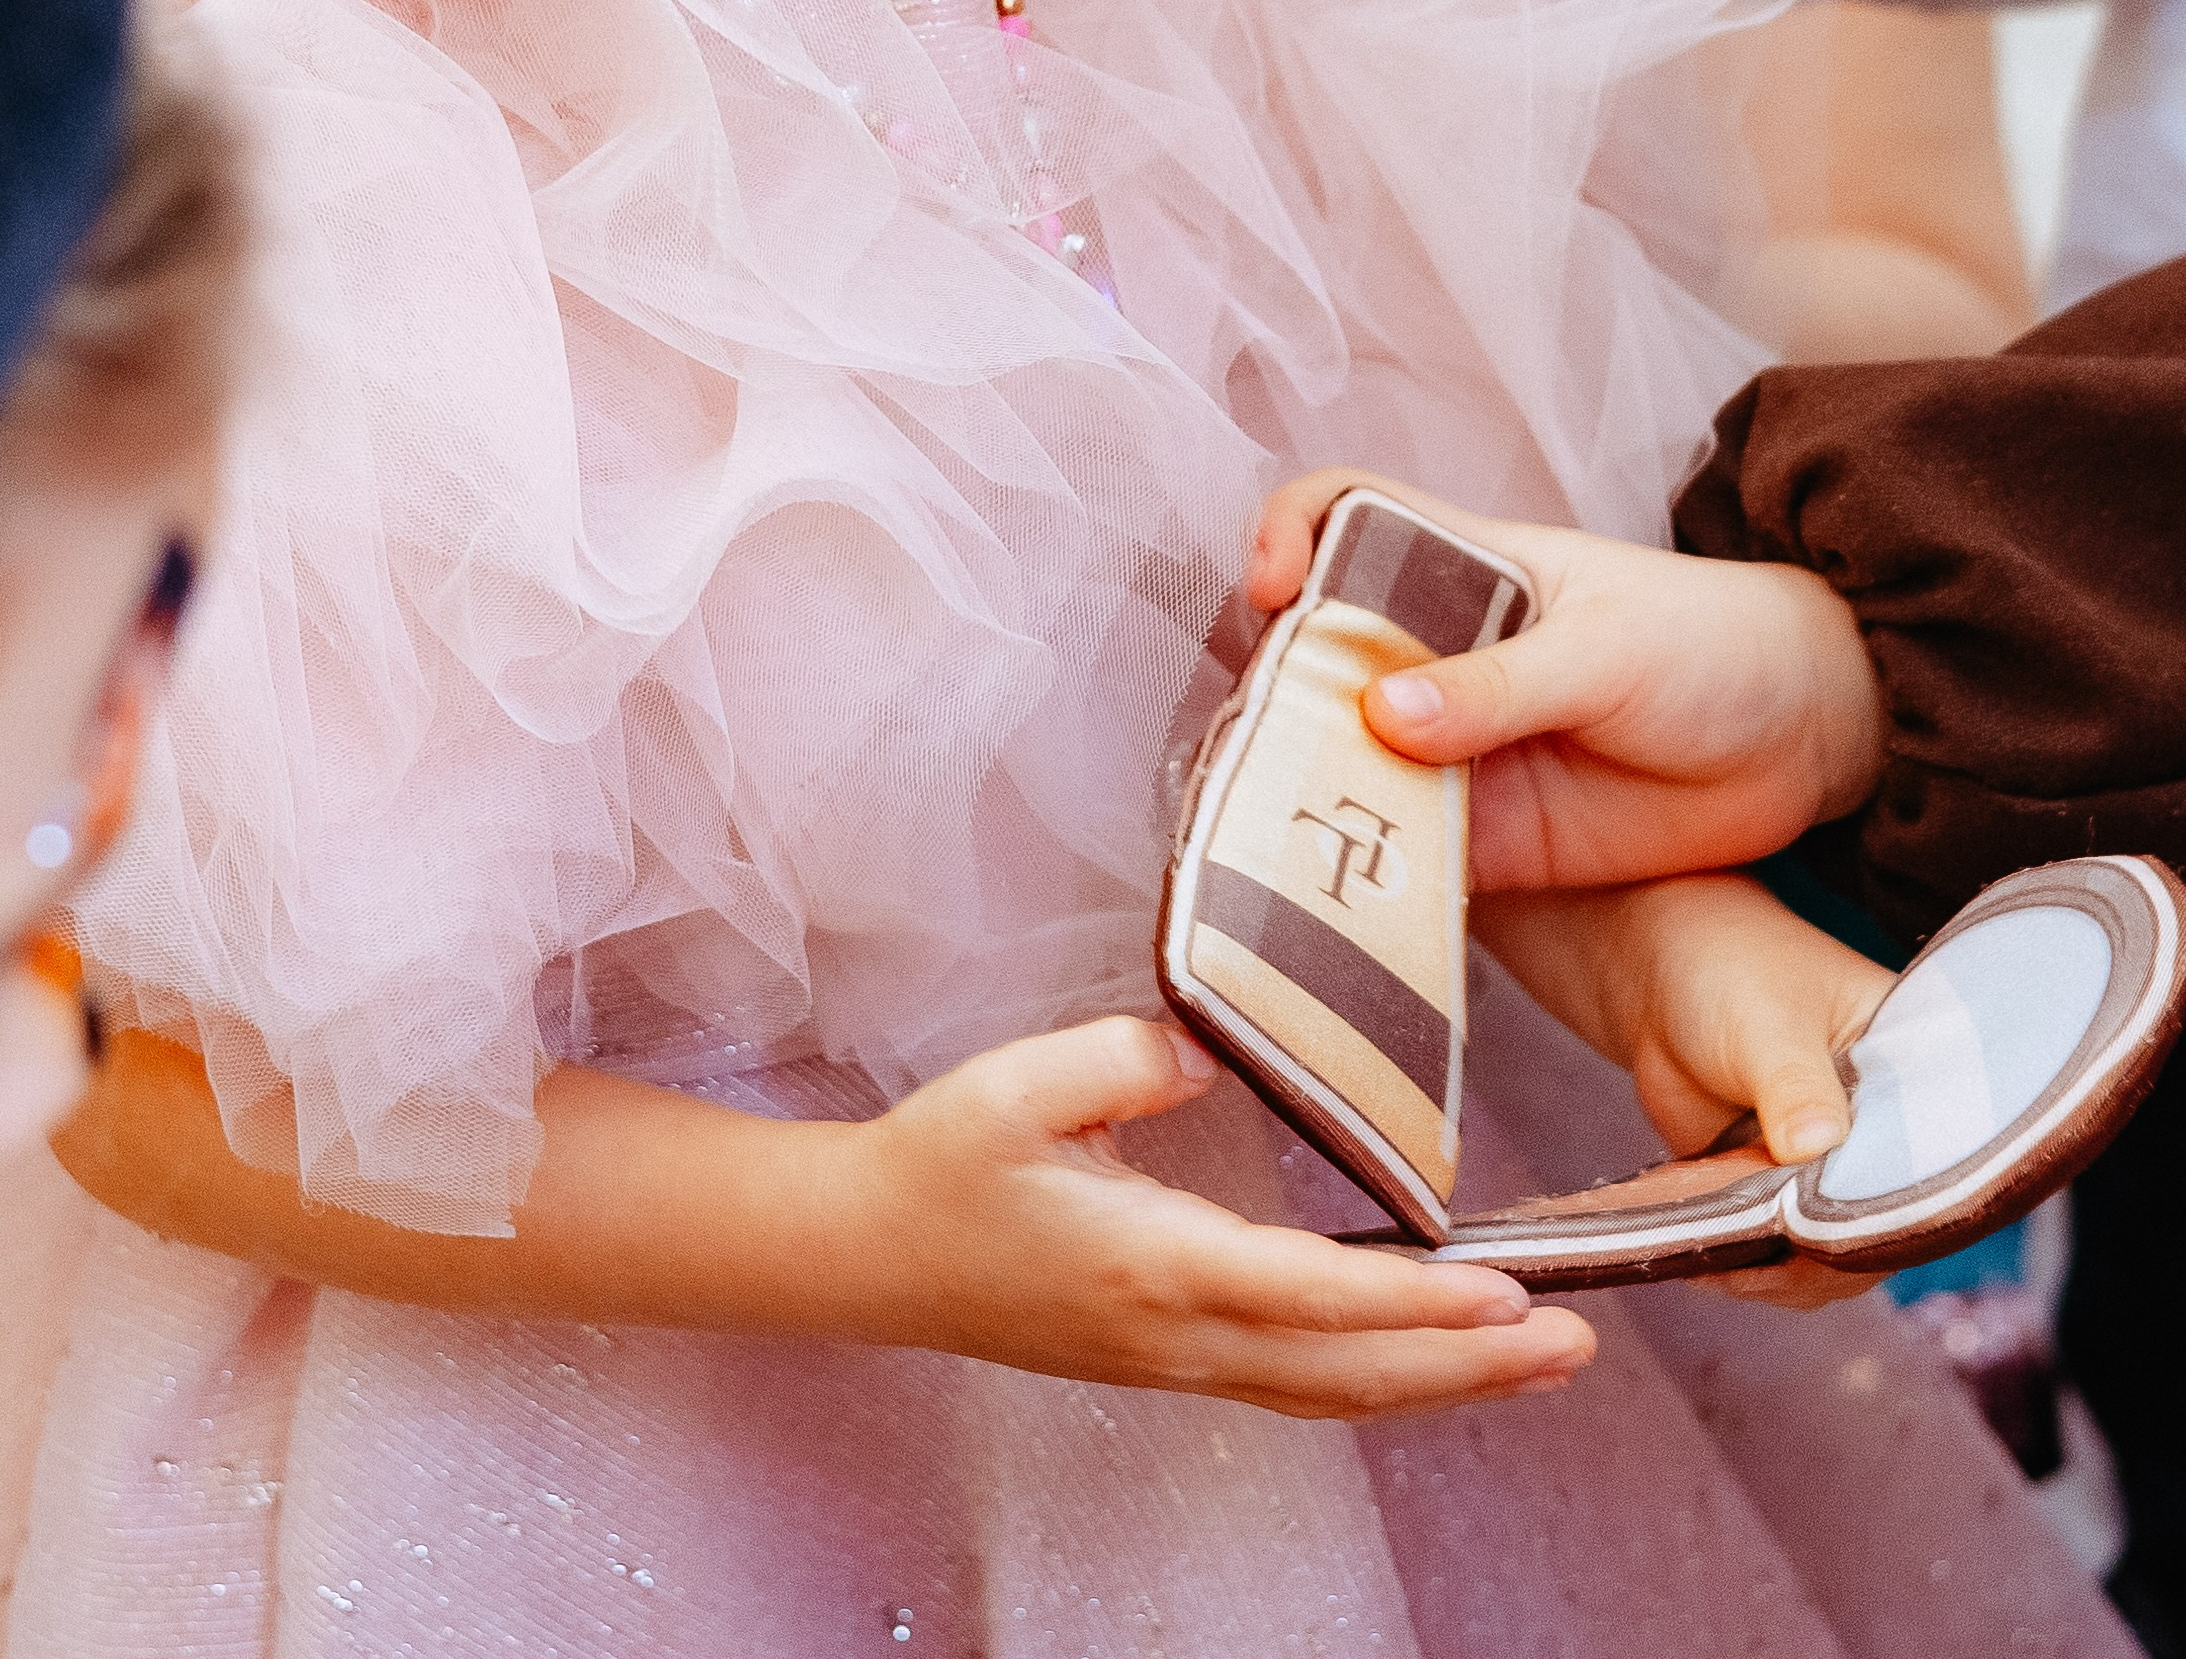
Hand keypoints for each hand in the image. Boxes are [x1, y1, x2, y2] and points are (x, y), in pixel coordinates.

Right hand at [838, 1017, 1594, 1417]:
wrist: (862, 1254)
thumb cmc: (936, 1166)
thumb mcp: (1017, 1084)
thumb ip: (1122, 1057)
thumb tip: (1214, 1045)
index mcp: (1151, 1264)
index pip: (1316, 1297)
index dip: (1422, 1304)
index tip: (1512, 1293)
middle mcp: (1176, 1332)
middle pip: (1352, 1372)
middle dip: (1473, 1365)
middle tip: (1577, 1343)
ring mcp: (1171, 1358)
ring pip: (1334, 1393)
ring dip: (1443, 1381)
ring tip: (1536, 1358)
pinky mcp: (1162, 1357)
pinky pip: (1297, 1384)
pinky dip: (1381, 1377)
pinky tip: (1424, 1355)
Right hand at [1246, 478, 1885, 890]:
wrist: (1809, 737)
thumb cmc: (1710, 644)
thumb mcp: (1607, 648)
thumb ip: (1500, 686)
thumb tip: (1382, 715)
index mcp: (1460, 571)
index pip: (1342, 520)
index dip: (1292, 536)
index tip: (1277, 589)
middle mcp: (1434, 660)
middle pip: (1315, 662)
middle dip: (1274, 699)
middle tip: (1267, 752)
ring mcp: (1454, 755)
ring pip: (1343, 770)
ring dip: (1306, 803)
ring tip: (1287, 842)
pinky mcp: (1486, 843)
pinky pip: (1403, 862)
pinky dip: (1367, 883)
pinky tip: (1350, 905)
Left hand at [1476, 879, 1893, 1312]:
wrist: (1654, 976)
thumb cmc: (1726, 968)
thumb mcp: (1766, 1021)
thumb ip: (1792, 1084)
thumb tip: (1812, 1146)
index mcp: (1913, 1072)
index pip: (1945, 1157)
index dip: (1912, 1205)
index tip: (1858, 1230)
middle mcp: (1886, 1130)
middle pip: (1893, 1220)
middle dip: (1841, 1250)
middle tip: (1782, 1254)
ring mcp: (1835, 1167)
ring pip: (1837, 1251)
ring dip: (1791, 1272)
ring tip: (1735, 1267)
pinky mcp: (1784, 1192)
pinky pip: (1784, 1252)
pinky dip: (1755, 1269)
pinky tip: (1715, 1268)